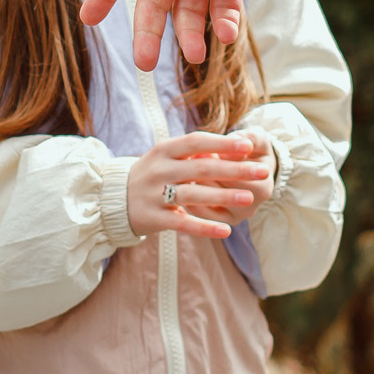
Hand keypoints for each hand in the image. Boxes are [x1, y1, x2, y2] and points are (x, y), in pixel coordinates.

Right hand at [127, 131, 274, 240]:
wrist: (112, 199)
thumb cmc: (150, 174)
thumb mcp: (165, 157)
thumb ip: (193, 152)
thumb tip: (229, 147)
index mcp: (163, 150)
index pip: (196, 141)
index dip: (222, 143)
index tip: (248, 145)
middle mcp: (158, 170)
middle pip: (200, 168)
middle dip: (234, 169)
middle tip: (262, 171)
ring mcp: (154, 195)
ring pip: (194, 195)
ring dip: (224, 196)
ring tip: (249, 198)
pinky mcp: (153, 218)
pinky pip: (183, 224)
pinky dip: (204, 227)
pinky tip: (226, 231)